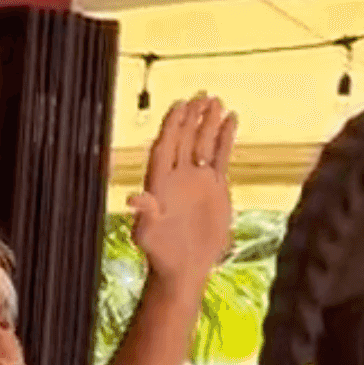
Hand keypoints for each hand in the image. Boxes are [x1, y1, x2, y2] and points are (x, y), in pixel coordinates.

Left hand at [128, 94, 236, 287]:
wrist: (185, 269)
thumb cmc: (161, 255)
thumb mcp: (148, 235)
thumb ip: (144, 214)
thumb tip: (132, 198)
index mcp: (159, 184)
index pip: (165, 147)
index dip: (171, 126)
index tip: (180, 105)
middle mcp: (177, 178)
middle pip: (184, 140)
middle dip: (191, 117)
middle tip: (201, 95)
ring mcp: (196, 181)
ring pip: (203, 144)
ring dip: (208, 123)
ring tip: (217, 101)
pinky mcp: (215, 187)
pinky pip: (220, 156)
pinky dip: (225, 137)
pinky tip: (232, 118)